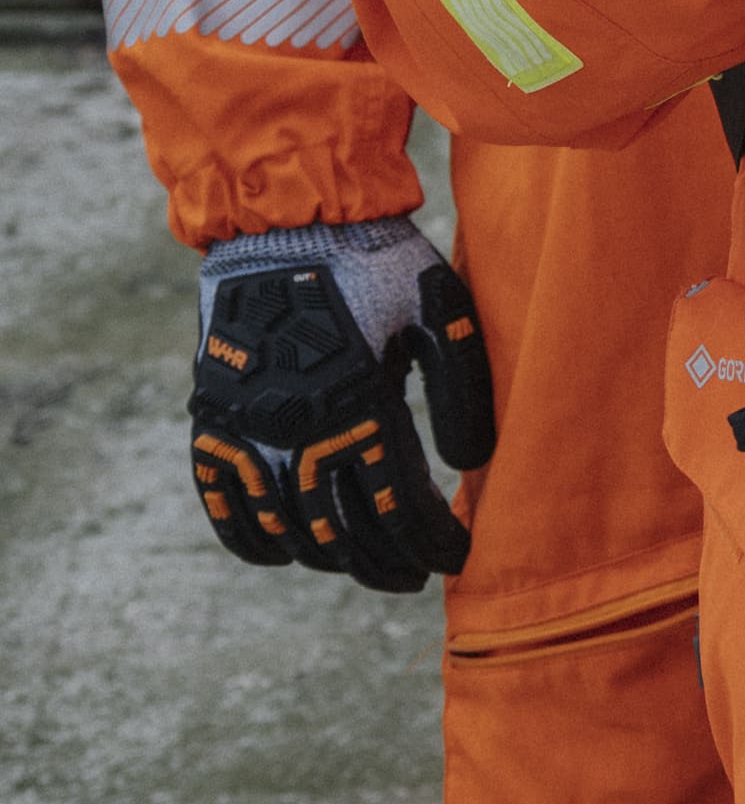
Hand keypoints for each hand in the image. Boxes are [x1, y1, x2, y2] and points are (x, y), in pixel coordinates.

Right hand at [189, 217, 496, 592]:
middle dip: (385, 562)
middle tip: (416, 576)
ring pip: (287, 528)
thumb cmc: (378, 264)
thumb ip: (461, 387)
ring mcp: (248, 431)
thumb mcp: (439, 310)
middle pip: (343, 530)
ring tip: (366, 564)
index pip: (398, 504)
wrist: (285, 226)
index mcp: (359, 405)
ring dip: (329, 556)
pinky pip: (224, 504)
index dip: (429, 542)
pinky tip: (285, 550)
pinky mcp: (213, 422)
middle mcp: (297, 430)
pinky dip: (253, 538)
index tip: (457, 558)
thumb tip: (472, 465)